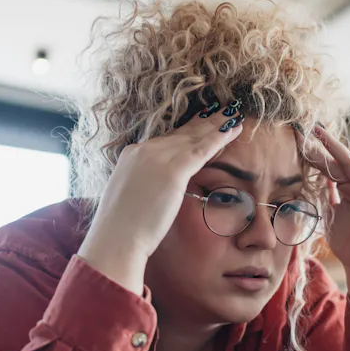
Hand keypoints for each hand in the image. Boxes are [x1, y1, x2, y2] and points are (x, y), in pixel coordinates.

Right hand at [78, 103, 244, 292]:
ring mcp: (157, 158)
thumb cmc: (121, 230)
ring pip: (193, 138)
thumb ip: (144, 187)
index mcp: (131, 155)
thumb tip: (155, 193)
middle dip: (203, 123)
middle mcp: (143, 150)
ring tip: (233, 116)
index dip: (186, 131)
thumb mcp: (131, 198)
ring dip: (216, 125)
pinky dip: (219, 138)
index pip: (165, 140)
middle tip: (222, 111)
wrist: (115, 239)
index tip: (200, 123)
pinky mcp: (173, 171)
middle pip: (180, 134)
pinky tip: (233, 130)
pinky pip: (202, 150)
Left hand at [308, 120, 349, 311]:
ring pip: (349, 161)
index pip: (327, 168)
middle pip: (336, 161)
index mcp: (346, 189)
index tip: (298, 141)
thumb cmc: (348, 242)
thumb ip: (324, 196)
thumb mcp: (329, 214)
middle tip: (308, 127)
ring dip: (335, 145)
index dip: (313, 156)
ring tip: (321, 129)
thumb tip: (311, 182)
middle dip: (322, 145)